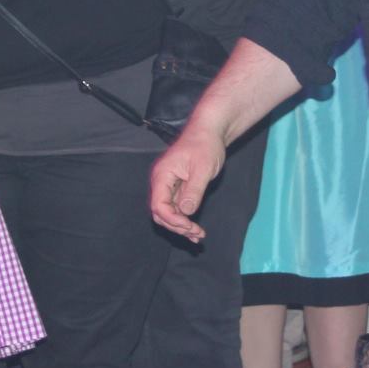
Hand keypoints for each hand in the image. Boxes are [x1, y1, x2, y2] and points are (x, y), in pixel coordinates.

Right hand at [148, 127, 226, 242]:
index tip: (190, 226)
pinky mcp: (177, 188)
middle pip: (160, 213)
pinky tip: (195, 230)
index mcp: (162, 175)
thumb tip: (186, 212)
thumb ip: (193, 191)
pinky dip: (184, 219)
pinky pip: (176, 208)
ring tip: (198, 236)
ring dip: (180, 226)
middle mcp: (161, 182)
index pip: (159, 205)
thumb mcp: (203, 169)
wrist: (209, 132)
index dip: (172, 220)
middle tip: (196, 234)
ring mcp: (168, 186)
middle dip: (176, 226)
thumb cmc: (205, 145)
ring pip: (168, 213)